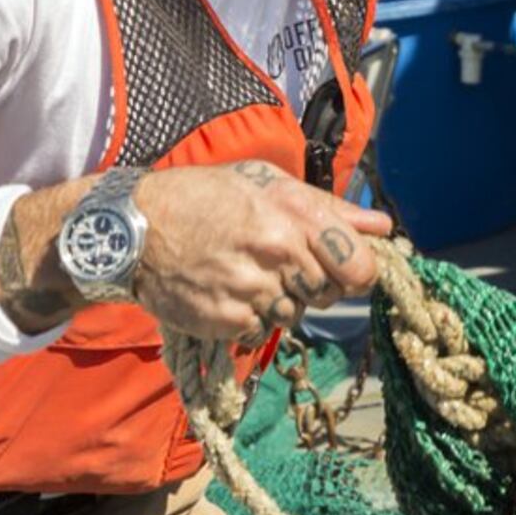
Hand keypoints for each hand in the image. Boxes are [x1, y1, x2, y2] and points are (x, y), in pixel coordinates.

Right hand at [4, 161, 396, 343]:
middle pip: (328, 294)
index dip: (356, 272)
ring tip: (245, 273)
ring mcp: (252, 293)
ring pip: (295, 314)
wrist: (133, 229)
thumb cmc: (202, 197)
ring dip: (279, 300)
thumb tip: (383, 227)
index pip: (360, 268)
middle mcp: (277, 257)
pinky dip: (250, 317)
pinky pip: (260, 330)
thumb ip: (329, 209)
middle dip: (312, 283)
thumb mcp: (266, 184)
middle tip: (277, 262)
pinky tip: (226, 290)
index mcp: (293, 219)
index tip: (343, 269)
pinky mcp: (228, 321)